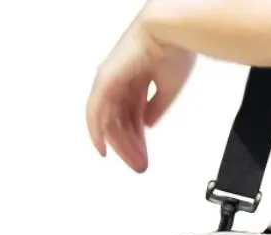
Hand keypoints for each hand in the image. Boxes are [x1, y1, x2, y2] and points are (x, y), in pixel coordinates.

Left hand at [86, 13, 195, 172]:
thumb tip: (148, 124)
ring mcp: (112, 80)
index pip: (133, 115)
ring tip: (136, 163)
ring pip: (111, 121)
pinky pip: (96, 112)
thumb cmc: (175, 50)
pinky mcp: (106, 80)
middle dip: (132, 145)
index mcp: (136, 78)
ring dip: (122, 145)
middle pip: (122, 120)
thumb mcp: (168, 88)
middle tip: (141, 166)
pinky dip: (97, 131)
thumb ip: (156, 107)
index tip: (144, 156)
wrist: (171, 32)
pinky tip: (102, 149)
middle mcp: (121, 79)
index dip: (139, 138)